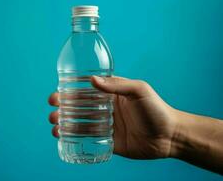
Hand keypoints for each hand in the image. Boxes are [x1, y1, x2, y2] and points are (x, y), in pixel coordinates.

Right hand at [48, 76, 176, 158]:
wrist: (169, 136)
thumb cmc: (156, 109)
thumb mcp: (139, 90)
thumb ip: (117, 85)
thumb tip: (93, 80)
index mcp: (111, 94)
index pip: (85, 91)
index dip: (68, 92)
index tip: (56, 95)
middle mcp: (105, 108)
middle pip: (78, 107)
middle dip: (62, 109)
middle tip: (53, 113)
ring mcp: (105, 125)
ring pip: (80, 123)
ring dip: (64, 123)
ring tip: (54, 126)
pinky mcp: (108, 140)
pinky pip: (88, 139)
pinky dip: (74, 138)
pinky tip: (63, 137)